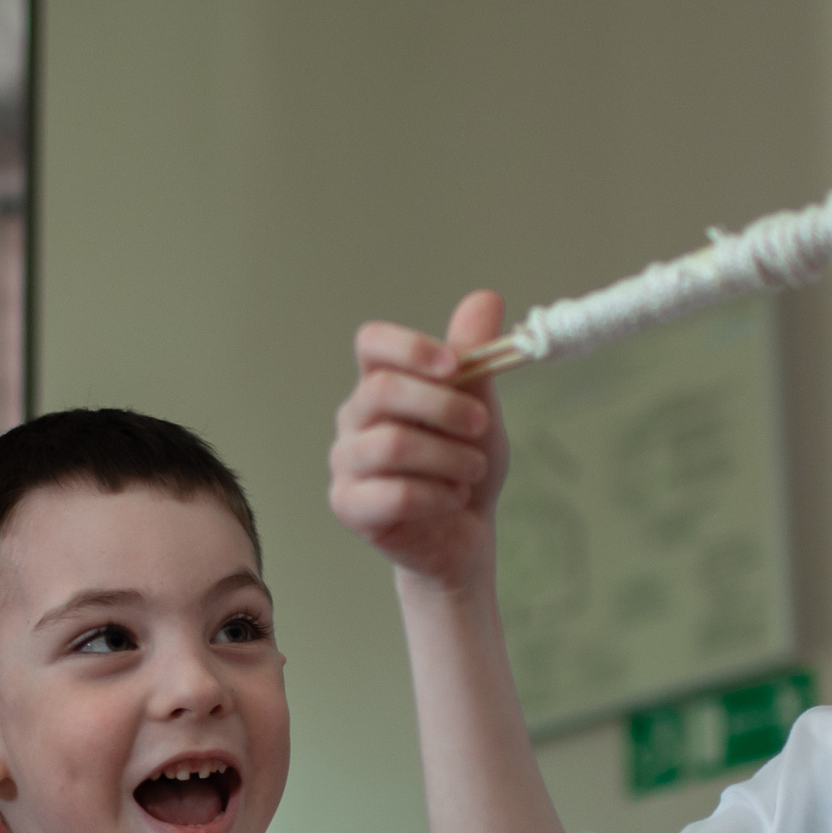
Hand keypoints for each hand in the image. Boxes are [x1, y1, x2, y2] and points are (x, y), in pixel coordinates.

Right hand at [329, 289, 510, 590]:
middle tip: (480, 426)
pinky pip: (393, 494)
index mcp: (380, 384)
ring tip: (472, 470)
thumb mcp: (479, 407)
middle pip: (383, 390)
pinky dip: (437, 495)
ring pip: (391, 444)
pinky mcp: (348, 506)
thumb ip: (475, 358)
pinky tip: (454, 498)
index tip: (455, 365)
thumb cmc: (464, 465)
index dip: (411, 347)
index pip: (372, 343)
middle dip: (443, 406)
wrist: (464, 533)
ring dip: (447, 457)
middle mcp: (354, 418)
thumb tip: (485, 299)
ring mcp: (346, 463)